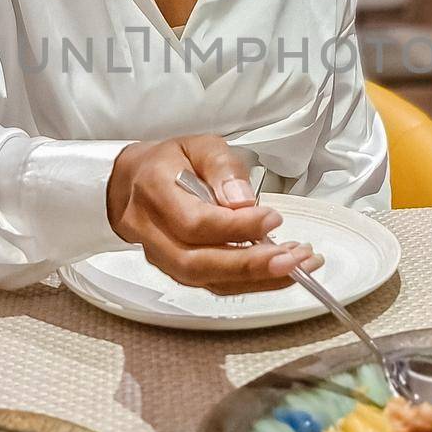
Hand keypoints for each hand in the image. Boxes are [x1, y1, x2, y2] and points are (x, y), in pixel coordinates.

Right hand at [106, 134, 323, 294]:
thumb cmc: (171, 162)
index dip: (235, 227)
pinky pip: (213, 285)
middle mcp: (152, 231)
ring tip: (297, 266)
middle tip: (292, 258)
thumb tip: (242, 201)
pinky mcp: (177, 272)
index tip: (272, 218)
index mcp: (155, 191)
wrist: (134, 184)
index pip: (194, 223)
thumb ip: (222, 168)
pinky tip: (281, 273)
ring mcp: (161, 257)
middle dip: (249, 265)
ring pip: (205, 280)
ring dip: (256, 279)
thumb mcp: (199, 146)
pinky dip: (250, 283)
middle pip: (197, 262)